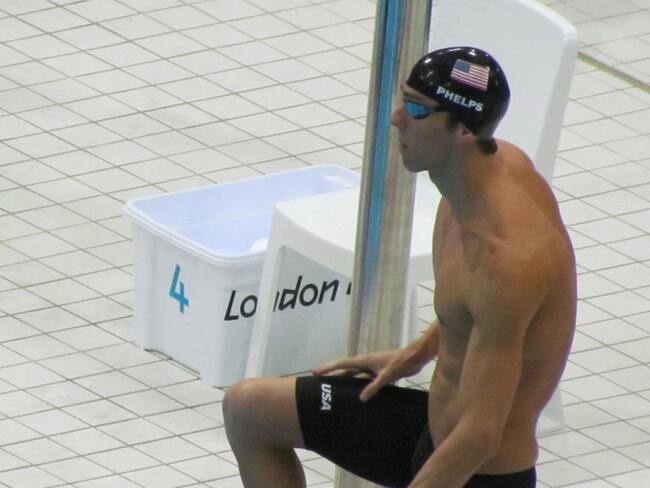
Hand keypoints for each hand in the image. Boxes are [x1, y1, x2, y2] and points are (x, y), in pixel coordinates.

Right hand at [313, 347, 429, 401]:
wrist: (414, 357)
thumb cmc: (400, 363)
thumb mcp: (387, 375)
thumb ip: (374, 386)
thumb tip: (360, 398)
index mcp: (364, 360)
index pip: (342, 363)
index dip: (328, 367)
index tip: (315, 371)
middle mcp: (365, 362)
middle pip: (345, 368)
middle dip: (332, 372)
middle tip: (318, 378)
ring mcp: (371, 366)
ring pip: (353, 373)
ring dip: (343, 377)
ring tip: (333, 385)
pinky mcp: (378, 371)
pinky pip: (363, 377)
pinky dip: (356, 382)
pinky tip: (356, 391)